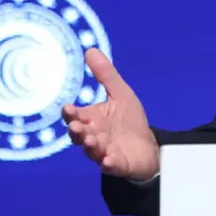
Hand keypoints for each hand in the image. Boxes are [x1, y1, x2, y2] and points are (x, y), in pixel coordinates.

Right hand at [62, 48, 159, 180]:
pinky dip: (108, 163)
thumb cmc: (129, 121)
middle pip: (79, 135)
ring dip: (90, 146)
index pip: (75, 116)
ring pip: (92, 151)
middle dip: (77, 131)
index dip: (71, 114)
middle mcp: (93, 136)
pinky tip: (108, 160)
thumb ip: (105, 75)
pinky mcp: (117, 165)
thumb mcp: (120, 94)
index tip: (68, 108)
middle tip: (76, 127)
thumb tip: (91, 49)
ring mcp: (103, 152)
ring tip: (92, 141)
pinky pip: (110, 165)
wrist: (147, 147)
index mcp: (91, 120)